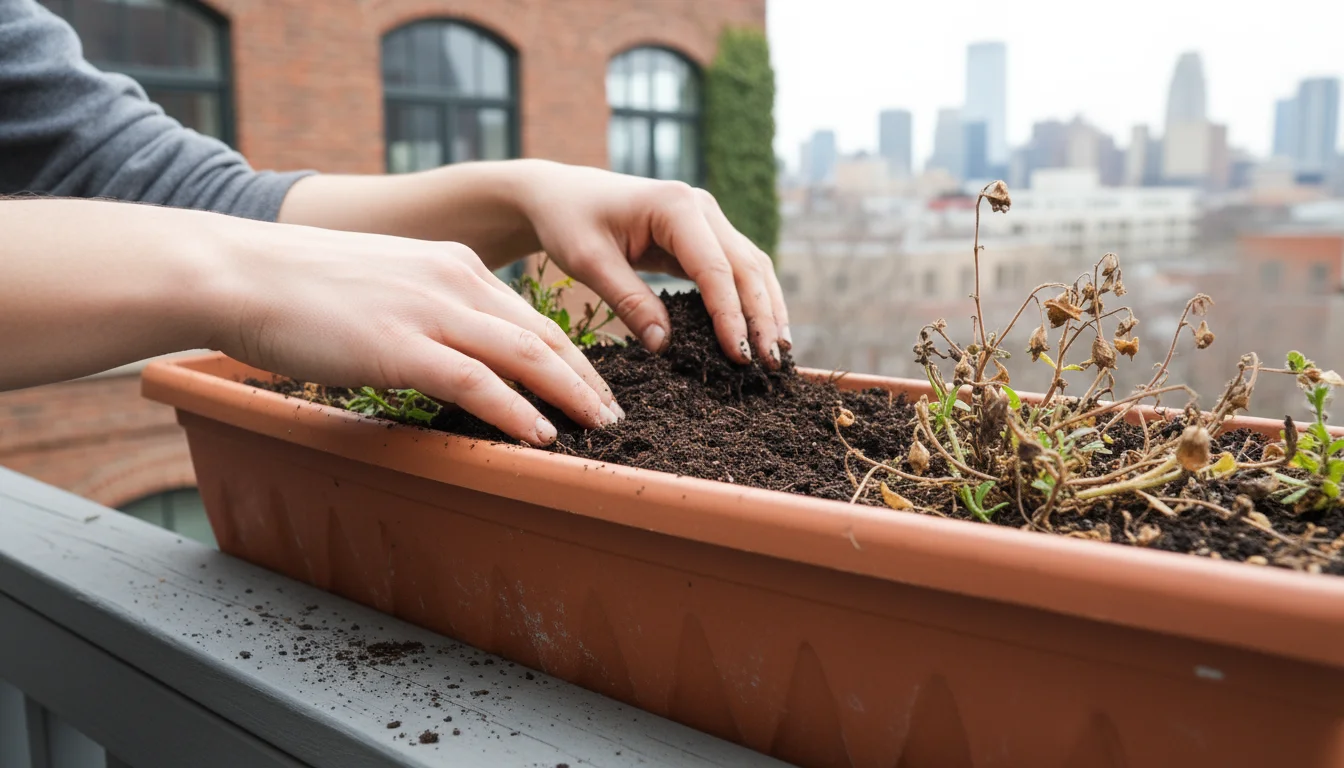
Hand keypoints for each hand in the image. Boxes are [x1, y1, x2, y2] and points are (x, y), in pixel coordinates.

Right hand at [211, 219, 620, 445]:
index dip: (570, 354)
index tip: (595, 384)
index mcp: (452, 264)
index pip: (530, 314)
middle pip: (543, 334)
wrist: (241, 271)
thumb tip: (445, 347)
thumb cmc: (301, 283)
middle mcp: (453, 280)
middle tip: (617, 415)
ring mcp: (429, 311)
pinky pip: (476, 381)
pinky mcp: (401, 345)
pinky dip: (516, 410)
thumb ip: (424, 306)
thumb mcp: (384, 282)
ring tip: (600, 429)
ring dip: (570, 396)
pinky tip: (541, 434)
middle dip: (586, 378)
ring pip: (524, 355)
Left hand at [513, 162, 790, 366]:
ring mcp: (707, 219)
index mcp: (675, 207)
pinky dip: (752, 299)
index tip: (739, 356)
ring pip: (752, 267)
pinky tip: (760, 331)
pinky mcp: (703, 235)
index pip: (716, 269)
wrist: (560, 194)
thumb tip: (665, 346)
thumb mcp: (589, 263)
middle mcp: (701, 207)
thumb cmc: (569, 222)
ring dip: (767, 309)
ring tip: (779, 353)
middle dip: (762, 317)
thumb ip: (629, 302)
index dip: (731, 316)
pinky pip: (737, 269)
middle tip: (772, 364)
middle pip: (746, 267)